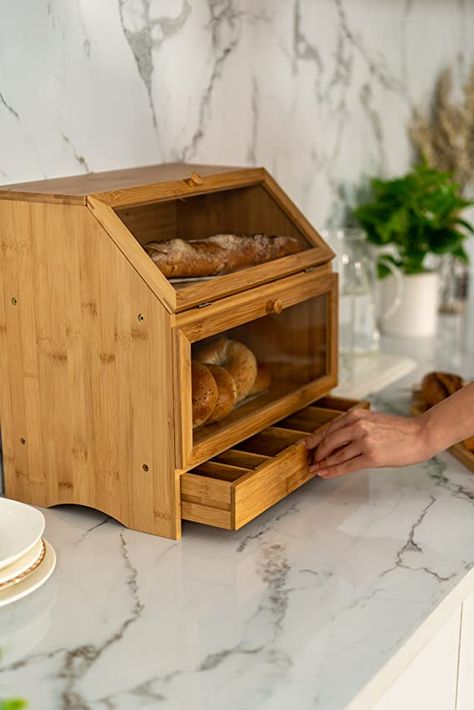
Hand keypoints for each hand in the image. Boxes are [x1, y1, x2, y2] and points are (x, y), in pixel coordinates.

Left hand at [304, 408, 429, 478]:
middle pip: (329, 441)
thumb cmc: (399, 429)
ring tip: (315, 469)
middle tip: (311, 461)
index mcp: (356, 415)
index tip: (307, 446)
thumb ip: (354, 427)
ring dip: (323, 464)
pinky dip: (333, 471)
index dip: (316, 439)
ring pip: (336, 455)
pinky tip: (325, 474)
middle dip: (317, 453)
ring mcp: (364, 442)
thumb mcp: (373, 420)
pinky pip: (347, 466)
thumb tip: (335, 440)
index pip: (329, 428)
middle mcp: (358, 426)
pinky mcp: (372, 457)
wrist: (421, 434)